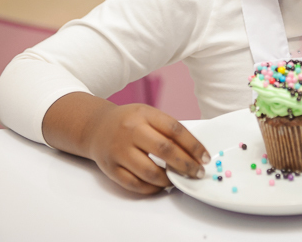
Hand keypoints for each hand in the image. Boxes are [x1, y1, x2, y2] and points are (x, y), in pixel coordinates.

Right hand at [87, 103, 210, 193]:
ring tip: (177, 180)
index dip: (194, 146)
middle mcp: (130, 130)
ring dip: (169, 180)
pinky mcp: (111, 168)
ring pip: (150, 171)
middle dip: (186, 165)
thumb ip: (167, 130)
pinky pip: (135, 184)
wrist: (96, 127)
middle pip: (165, 150)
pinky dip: (152, 188)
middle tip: (197, 173)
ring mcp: (119, 150)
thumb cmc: (129, 122)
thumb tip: (194, 153)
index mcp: (144, 114)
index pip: (175, 130)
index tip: (205, 158)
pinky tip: (160, 185)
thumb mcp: (147, 115)